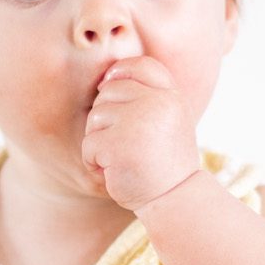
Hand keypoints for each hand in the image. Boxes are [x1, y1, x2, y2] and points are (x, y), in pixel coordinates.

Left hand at [81, 57, 200, 211]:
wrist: (175, 198)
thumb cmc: (165, 160)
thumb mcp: (168, 120)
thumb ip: (148, 95)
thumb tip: (107, 77)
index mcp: (171, 96)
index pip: (141, 66)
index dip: (120, 73)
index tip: (111, 89)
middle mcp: (158, 103)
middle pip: (110, 92)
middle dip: (107, 117)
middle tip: (125, 143)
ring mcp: (138, 122)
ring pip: (95, 117)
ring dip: (99, 140)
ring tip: (121, 158)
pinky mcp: (118, 144)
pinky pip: (89, 144)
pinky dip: (94, 161)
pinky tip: (114, 172)